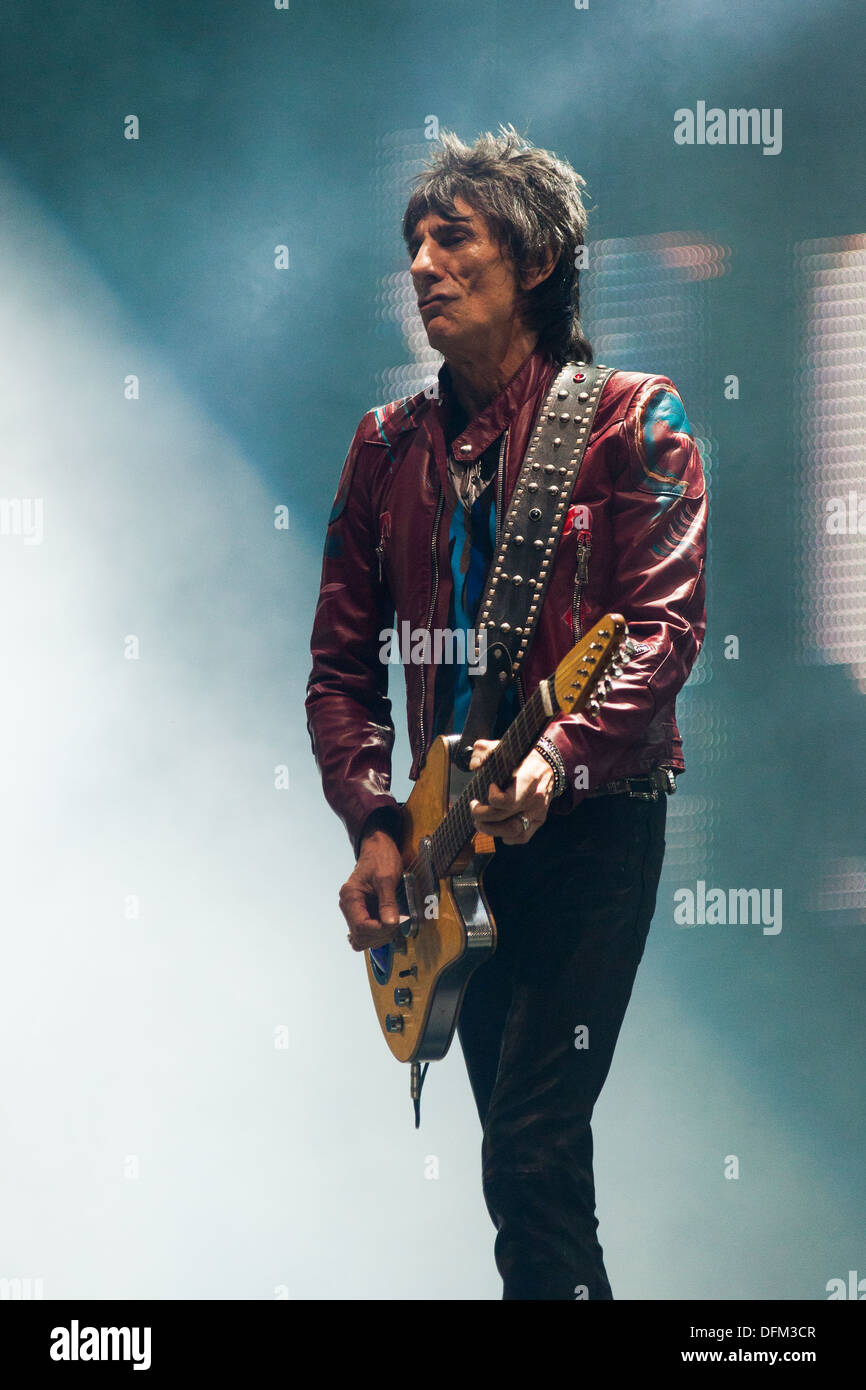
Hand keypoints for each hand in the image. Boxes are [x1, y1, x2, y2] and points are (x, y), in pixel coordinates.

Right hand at [339, 829, 404, 951]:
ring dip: (379, 936)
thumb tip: (391, 924)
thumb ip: (388, 902)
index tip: (395, 923)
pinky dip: (377, 934)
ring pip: (361, 938)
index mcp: (350, 896)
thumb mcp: (387, 878)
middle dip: (380, 934)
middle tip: (397, 922)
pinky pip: (365, 933)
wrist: (378, 848)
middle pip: (359, 936)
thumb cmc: (381, 858)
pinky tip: (388, 924)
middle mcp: (347, 905)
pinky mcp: (361, 912)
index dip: (379, 930)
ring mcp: (353, 910)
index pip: (360, 926)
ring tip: (394, 922)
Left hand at [468, 739, 554, 843]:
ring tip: (480, 823)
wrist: (549, 764)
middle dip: (482, 815)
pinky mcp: (539, 819)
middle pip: (503, 817)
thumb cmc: (522, 757)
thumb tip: (474, 766)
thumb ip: (484, 751)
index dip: (491, 798)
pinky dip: (508, 838)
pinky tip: (498, 831)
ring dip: (491, 830)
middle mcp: (534, 799)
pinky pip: (523, 837)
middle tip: (474, 807)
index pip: (506, 801)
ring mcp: (538, 811)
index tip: (489, 787)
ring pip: (512, 831)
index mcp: (527, 780)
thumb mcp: (503, 747)